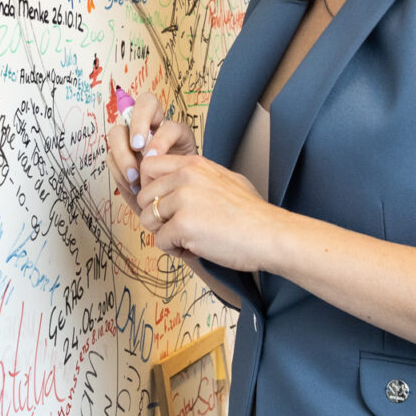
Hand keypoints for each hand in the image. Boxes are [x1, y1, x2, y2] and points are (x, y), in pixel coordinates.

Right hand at [105, 91, 196, 216]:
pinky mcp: (119, 159)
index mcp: (170, 128)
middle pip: (136, 107)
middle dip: (135, 126)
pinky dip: (120, 172)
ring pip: (117, 133)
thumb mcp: (186, 173)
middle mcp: (149, 129)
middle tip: (136, 148)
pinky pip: (111, 158)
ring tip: (134, 179)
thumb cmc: (183, 188)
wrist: (174, 206)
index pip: (154, 107)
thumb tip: (152, 159)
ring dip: (123, 155)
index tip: (150, 151)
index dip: (148, 124)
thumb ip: (172, 162)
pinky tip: (132, 186)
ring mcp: (131, 142)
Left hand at [136, 153, 273, 272]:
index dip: (151, 189)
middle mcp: (185, 177)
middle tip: (179, 228)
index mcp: (194, 164)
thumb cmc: (252, 214)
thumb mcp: (224, 180)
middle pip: (144, 197)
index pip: (149, 167)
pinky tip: (196, 249)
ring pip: (148, 220)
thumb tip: (175, 184)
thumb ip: (197, 178)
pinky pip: (160, 241)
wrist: (270, 235)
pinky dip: (175, 250)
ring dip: (165, 234)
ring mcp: (182, 200)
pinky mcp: (182, 224)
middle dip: (156, 217)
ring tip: (189, 239)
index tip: (163, 204)